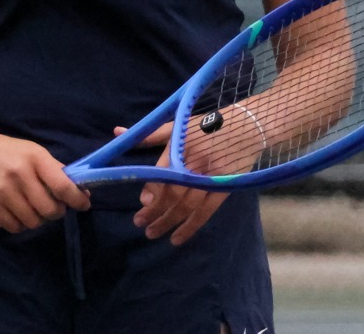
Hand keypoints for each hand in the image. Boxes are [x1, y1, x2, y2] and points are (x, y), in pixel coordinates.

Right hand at [0, 133, 88, 233]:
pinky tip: (18, 214)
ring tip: (32, 209)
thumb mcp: (33, 152)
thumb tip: (81, 190)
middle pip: (50, 210)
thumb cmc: (8, 152)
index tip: (84, 204)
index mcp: (35, 158)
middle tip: (52, 208)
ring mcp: (4, 191)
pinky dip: (20, 224)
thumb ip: (55, 170)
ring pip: (33, 222)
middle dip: (55, 212)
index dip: (77, 199)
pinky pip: (14, 227)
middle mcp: (20, 174)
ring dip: (37, 219)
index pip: (63, 185)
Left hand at [120, 121, 238, 246]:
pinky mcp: (225, 188)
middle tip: (139, 224)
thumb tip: (117, 132)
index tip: (142, 204)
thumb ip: (148, 134)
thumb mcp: (177, 126)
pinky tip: (177, 239)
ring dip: (169, 221)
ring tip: (152, 233)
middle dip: (156, 211)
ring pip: (187, 205)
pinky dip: (191, 227)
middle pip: (174, 192)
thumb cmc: (206, 126)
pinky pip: (206, 212)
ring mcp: (212, 177)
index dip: (152, 190)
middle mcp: (196, 162)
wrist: (246, 128)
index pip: (164, 172)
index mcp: (182, 145)